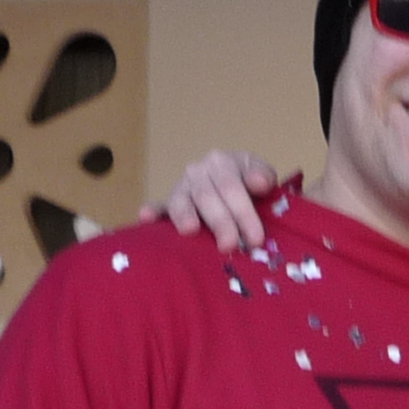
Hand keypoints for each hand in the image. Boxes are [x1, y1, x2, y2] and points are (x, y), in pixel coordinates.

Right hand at [140, 148, 284, 251]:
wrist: (234, 179)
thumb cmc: (250, 183)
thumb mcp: (261, 174)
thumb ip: (263, 176)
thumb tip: (260, 183)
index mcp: (222, 162)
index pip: (232, 187)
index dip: (243, 213)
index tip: (255, 238)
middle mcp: (198, 171)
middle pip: (207, 196)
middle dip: (219, 222)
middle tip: (229, 246)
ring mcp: (181, 188)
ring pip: (181, 201)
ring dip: (184, 216)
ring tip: (190, 230)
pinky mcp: (169, 203)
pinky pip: (159, 207)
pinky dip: (152, 213)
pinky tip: (145, 218)